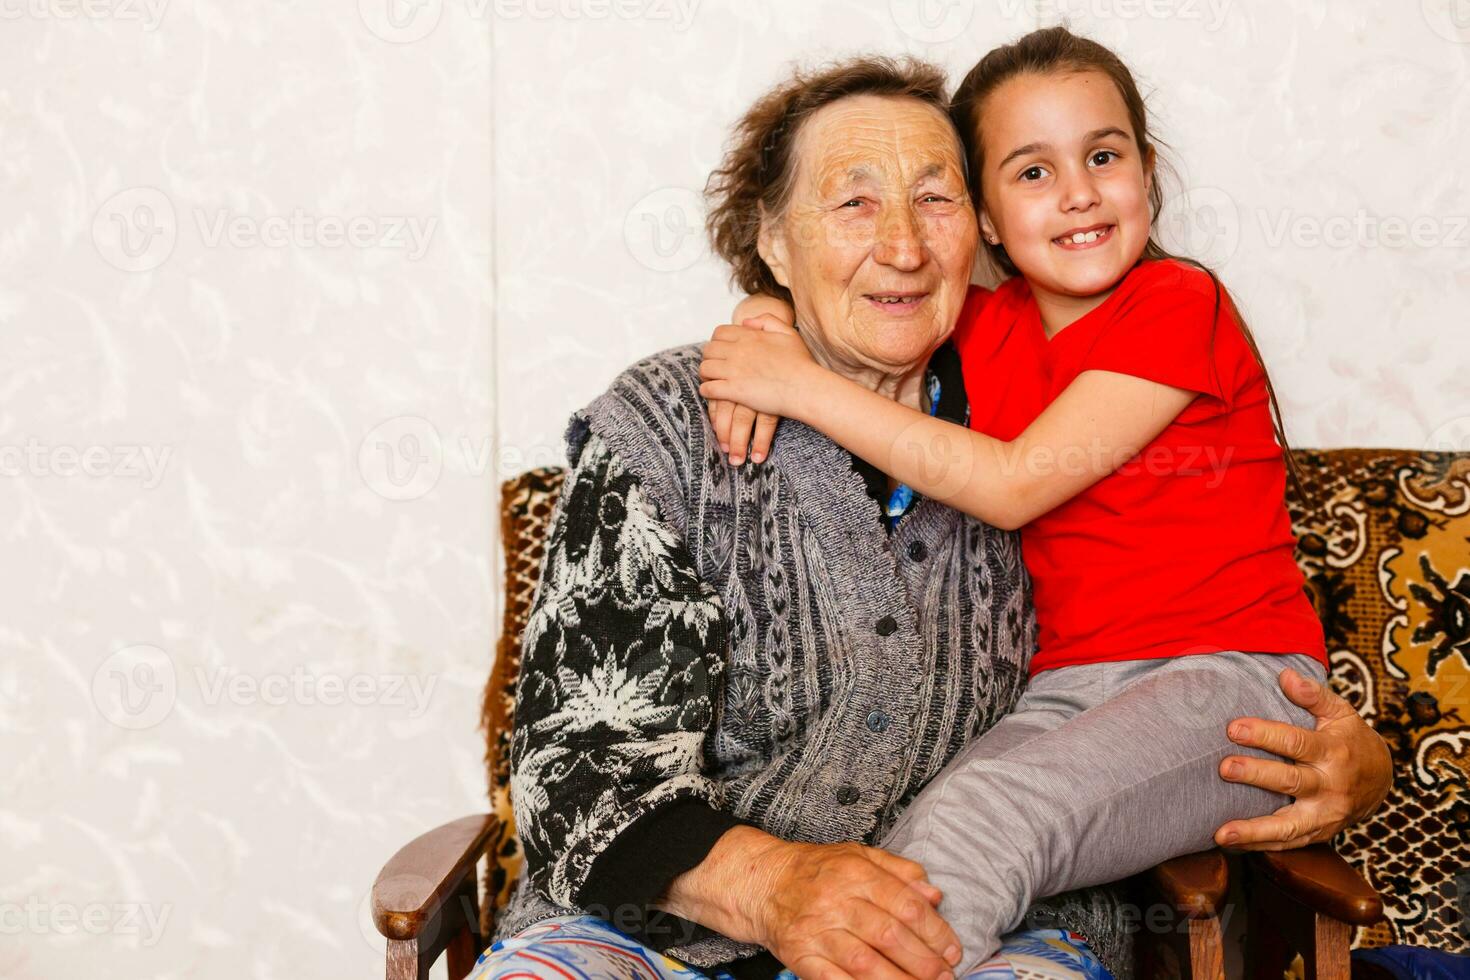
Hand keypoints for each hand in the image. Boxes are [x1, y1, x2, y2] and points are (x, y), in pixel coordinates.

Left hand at [705, 315, 790, 464]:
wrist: (805, 388)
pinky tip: (713, 394)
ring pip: (705, 369)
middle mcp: (739, 351)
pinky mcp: (734, 391)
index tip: (722, 351)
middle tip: (715, 367)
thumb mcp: (789, 333)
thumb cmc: (801, 364)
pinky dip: (706, 391)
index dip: (717, 342)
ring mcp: (734, 371)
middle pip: (708, 350)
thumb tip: (745, 322)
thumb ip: (767, 320)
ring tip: (713, 381)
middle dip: (709, 358)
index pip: (719, 333)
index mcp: (750, 336)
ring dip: (706, 375)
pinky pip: (708, 389)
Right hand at [742, 837, 962, 979]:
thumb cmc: (816, 870)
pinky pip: (833, 979)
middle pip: (888, 935)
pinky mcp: (800, 955)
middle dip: (923, 962)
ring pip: (864, 962)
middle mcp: (837, 901)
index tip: (952, 950)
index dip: (934, 931)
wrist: (762, 882)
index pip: (905, 904)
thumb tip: (934, 894)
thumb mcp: (859, 855)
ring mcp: (816, 930)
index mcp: (856, 872)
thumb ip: (899, 871)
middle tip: (945, 976)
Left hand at [1214, 666, 1391, 849]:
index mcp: (1334, 752)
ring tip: (1220, 833)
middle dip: (1256, 776)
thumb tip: (1285, 676)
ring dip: (1253, 831)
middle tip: (1224, 768)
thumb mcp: (1341, 712)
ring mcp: (1325, 815)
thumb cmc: (1350, 739)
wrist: (1381, 781)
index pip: (1296, 743)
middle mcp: (1330, 786)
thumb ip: (1314, 694)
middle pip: (1290, 782)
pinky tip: (1229, 844)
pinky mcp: (1319, 834)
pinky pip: (1288, 844)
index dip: (1265, 735)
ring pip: (1289, 826)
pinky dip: (1259, 846)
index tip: (1233, 728)